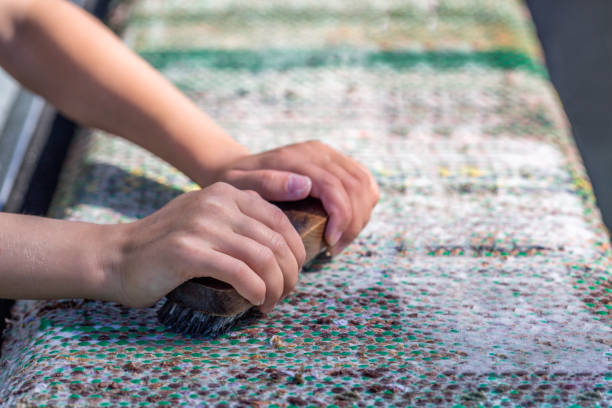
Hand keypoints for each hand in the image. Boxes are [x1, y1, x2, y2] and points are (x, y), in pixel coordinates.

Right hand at [108, 182, 304, 312]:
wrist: (116, 257)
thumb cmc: (167, 247)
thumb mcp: (206, 220)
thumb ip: (240, 222)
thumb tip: (285, 248)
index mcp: (226, 193)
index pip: (280, 220)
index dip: (296, 251)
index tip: (293, 274)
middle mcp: (217, 203)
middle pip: (276, 241)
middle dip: (289, 274)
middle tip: (285, 294)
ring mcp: (201, 226)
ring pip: (263, 259)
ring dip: (276, 287)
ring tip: (270, 304)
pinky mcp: (187, 252)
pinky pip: (240, 274)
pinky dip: (256, 291)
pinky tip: (256, 301)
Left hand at [212, 141, 378, 254]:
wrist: (237, 169)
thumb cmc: (236, 184)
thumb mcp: (239, 185)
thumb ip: (267, 184)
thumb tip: (305, 186)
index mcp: (297, 158)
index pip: (334, 186)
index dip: (341, 218)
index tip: (330, 244)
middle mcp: (318, 152)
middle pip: (356, 186)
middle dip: (353, 222)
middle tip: (336, 248)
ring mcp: (329, 155)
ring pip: (365, 183)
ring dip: (360, 216)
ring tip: (340, 240)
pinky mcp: (336, 161)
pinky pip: (364, 181)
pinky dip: (364, 204)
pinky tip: (348, 224)